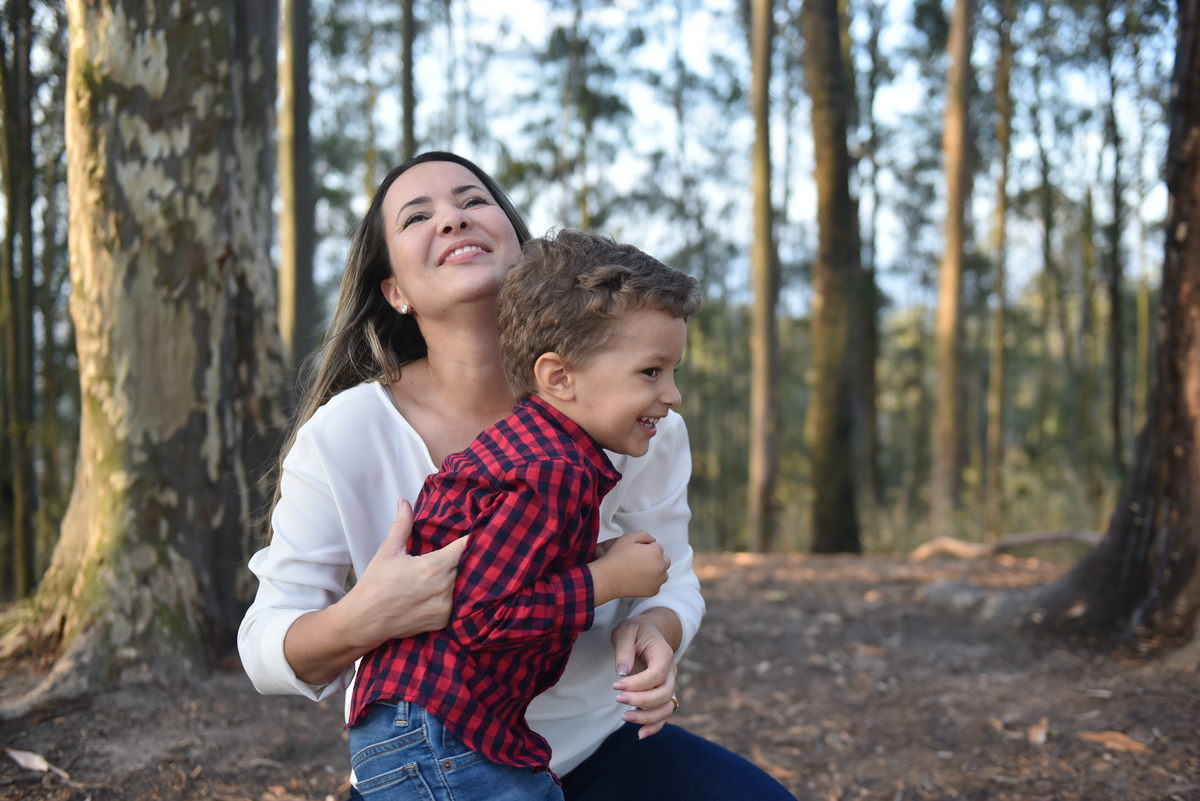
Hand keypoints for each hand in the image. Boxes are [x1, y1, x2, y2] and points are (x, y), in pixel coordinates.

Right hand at [345, 499, 468, 646]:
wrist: (364, 621)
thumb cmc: (374, 585)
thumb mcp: (388, 551)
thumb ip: (402, 525)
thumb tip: (404, 502)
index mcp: (433, 567)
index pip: (465, 547)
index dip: (473, 537)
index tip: (478, 530)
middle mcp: (444, 587)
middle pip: (466, 565)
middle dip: (466, 557)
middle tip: (463, 549)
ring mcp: (445, 607)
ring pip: (463, 585)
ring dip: (460, 576)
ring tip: (454, 569)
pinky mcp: (443, 621)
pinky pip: (457, 603)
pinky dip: (453, 595)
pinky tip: (443, 589)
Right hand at [589, 531, 669, 604]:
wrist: (608, 578)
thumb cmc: (617, 557)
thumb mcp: (628, 537)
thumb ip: (644, 535)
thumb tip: (653, 541)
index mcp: (656, 552)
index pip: (658, 547)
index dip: (647, 548)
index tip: (637, 552)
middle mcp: (661, 566)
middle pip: (664, 560)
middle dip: (656, 559)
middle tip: (640, 561)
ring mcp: (658, 580)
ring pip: (663, 573)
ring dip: (656, 570)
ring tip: (641, 570)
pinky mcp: (654, 591)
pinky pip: (657, 584)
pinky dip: (651, 582)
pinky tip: (639, 579)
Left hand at [611, 614, 677, 738]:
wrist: (648, 632)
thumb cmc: (635, 631)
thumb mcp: (625, 630)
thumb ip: (623, 649)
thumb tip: (622, 672)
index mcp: (663, 653)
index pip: (657, 674)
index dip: (638, 684)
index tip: (616, 687)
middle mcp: (671, 670)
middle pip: (665, 693)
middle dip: (641, 700)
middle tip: (618, 699)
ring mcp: (669, 684)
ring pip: (667, 707)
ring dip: (648, 717)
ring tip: (625, 717)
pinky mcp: (662, 694)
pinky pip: (664, 714)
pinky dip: (655, 726)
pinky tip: (640, 734)